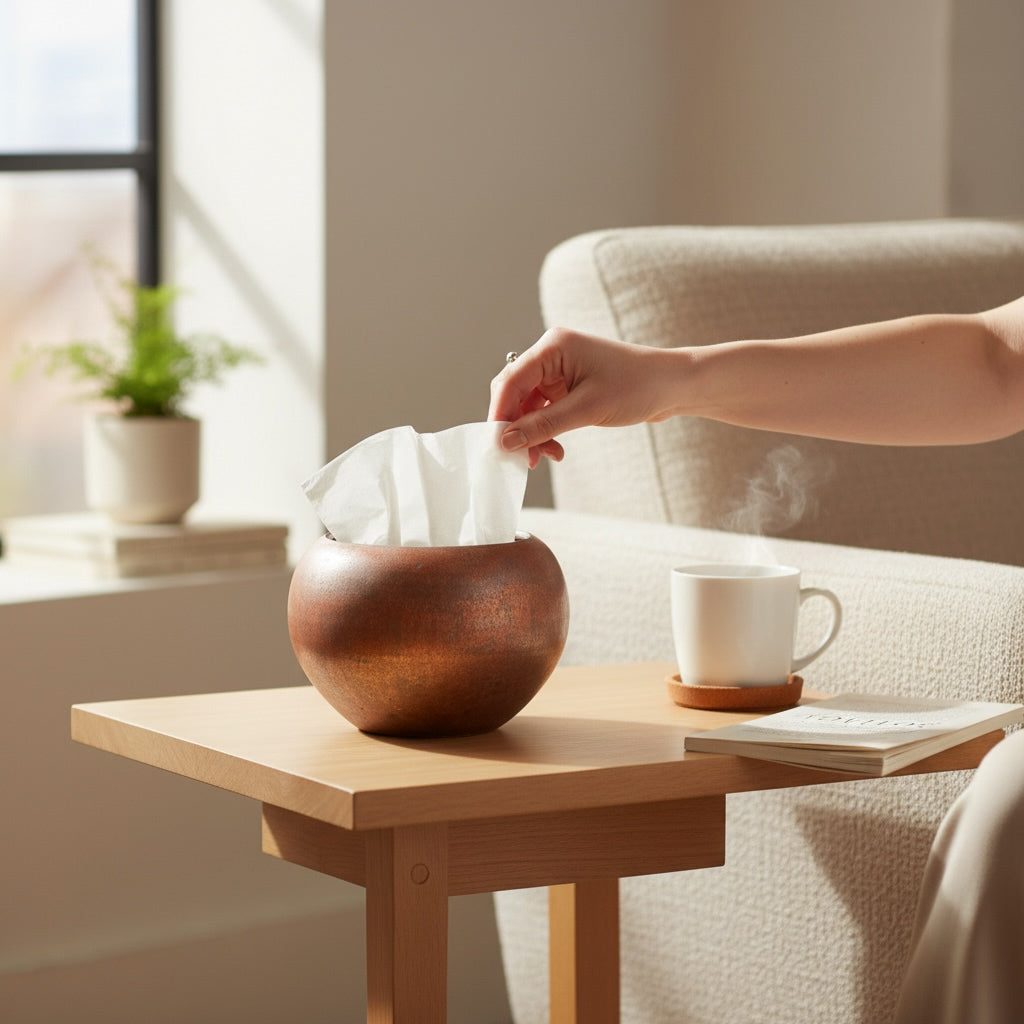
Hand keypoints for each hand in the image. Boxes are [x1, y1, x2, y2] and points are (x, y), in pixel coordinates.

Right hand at [488, 327, 678, 467]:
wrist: (673, 386)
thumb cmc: (637, 386)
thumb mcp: (587, 410)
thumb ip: (542, 426)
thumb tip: (506, 441)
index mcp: (553, 347)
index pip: (510, 381)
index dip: (500, 414)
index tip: (497, 445)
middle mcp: (551, 355)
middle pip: (515, 394)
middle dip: (516, 427)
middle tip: (521, 458)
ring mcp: (560, 371)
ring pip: (528, 407)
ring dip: (533, 434)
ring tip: (545, 458)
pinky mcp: (568, 387)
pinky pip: (544, 412)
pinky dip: (546, 432)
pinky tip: (555, 450)